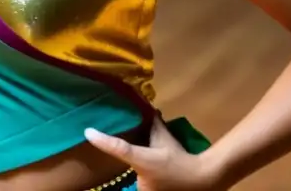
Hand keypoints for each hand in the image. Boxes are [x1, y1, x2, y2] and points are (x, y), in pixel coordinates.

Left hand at [85, 118, 225, 190]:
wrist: (203, 180)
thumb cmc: (181, 158)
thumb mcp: (165, 138)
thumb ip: (154, 123)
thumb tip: (147, 107)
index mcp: (142, 160)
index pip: (118, 148)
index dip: (102, 140)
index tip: (87, 131)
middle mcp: (140, 180)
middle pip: (123, 169)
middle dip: (123, 164)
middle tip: (126, 156)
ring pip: (130, 181)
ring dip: (133, 175)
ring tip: (145, 168)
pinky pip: (137, 186)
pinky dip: (140, 181)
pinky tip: (150, 175)